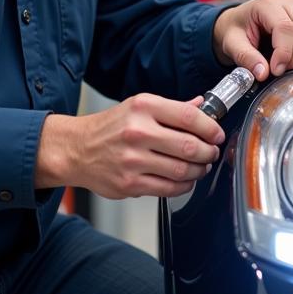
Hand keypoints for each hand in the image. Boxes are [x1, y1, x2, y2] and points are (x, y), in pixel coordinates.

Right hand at [35, 94, 224, 197]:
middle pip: (189, 146)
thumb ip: (172, 108)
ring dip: (199, 171)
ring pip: (182, 170)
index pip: (189, 116)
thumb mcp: (138, 107)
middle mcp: (137, 131)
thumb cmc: (110, 127)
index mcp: (143, 107)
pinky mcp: (129, 183)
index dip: (210, 128)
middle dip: (208, 152)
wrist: (75, 149)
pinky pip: (168, 188)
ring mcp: (132, 160)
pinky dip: (183, 186)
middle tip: (211, 152)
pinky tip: (185, 180)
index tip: (216, 134)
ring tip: (201, 167)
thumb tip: (202, 105)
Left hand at [212, 0, 292, 81]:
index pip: (285, 27)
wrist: (241, 23)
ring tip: (289, 63)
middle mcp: (290, 1)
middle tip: (281, 69)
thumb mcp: (232, 43)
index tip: (276, 70)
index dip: (283, 53)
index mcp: (268, 3)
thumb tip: (262, 73)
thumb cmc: (237, 29)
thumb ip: (246, 58)